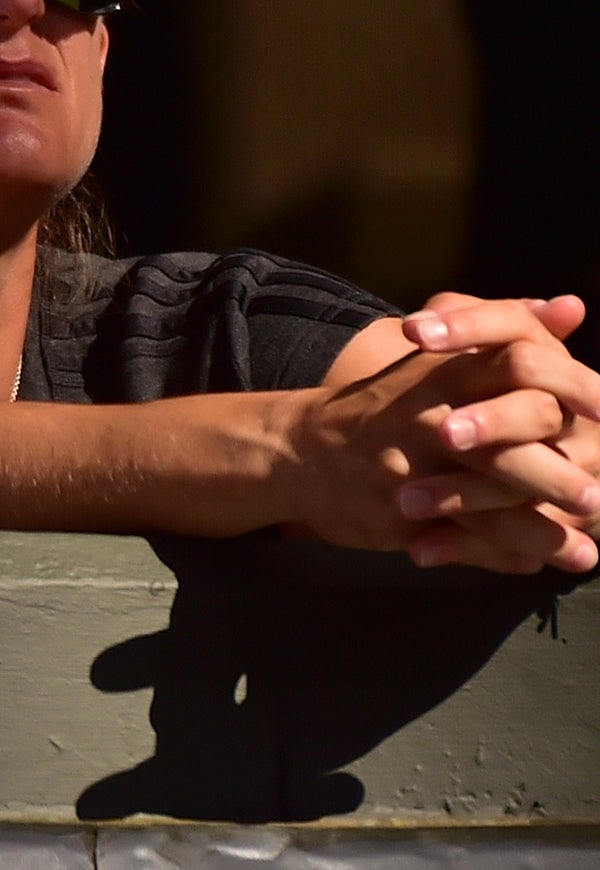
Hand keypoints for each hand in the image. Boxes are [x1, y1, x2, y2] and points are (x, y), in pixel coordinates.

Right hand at [284, 310, 599, 573]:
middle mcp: (434, 410)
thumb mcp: (438, 360)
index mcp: (448, 370)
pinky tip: (549, 562)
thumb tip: (572, 307)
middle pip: (515, 432)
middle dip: (563, 469)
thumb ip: (506, 331)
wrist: (298, 451)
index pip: (523, 366)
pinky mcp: (402, 508)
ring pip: (496, 493)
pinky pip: (469, 534)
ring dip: (547, 524)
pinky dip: (513, 552)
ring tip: (591, 546)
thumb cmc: (384, 408)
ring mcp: (416, 461)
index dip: (576, 391)